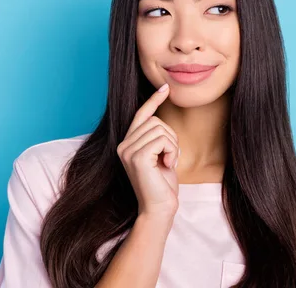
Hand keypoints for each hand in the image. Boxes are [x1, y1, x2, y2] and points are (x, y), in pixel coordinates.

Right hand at [116, 83, 179, 217]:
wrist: (159, 208)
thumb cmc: (162, 185)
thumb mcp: (160, 155)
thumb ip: (156, 138)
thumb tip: (161, 118)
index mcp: (127, 144)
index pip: (141, 114)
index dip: (153, 100)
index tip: (165, 88)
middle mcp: (123, 145)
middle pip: (156, 121)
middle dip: (171, 137)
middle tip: (170, 158)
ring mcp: (128, 150)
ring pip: (161, 129)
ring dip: (172, 145)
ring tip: (167, 163)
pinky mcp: (137, 157)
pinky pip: (163, 139)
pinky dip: (172, 151)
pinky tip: (167, 165)